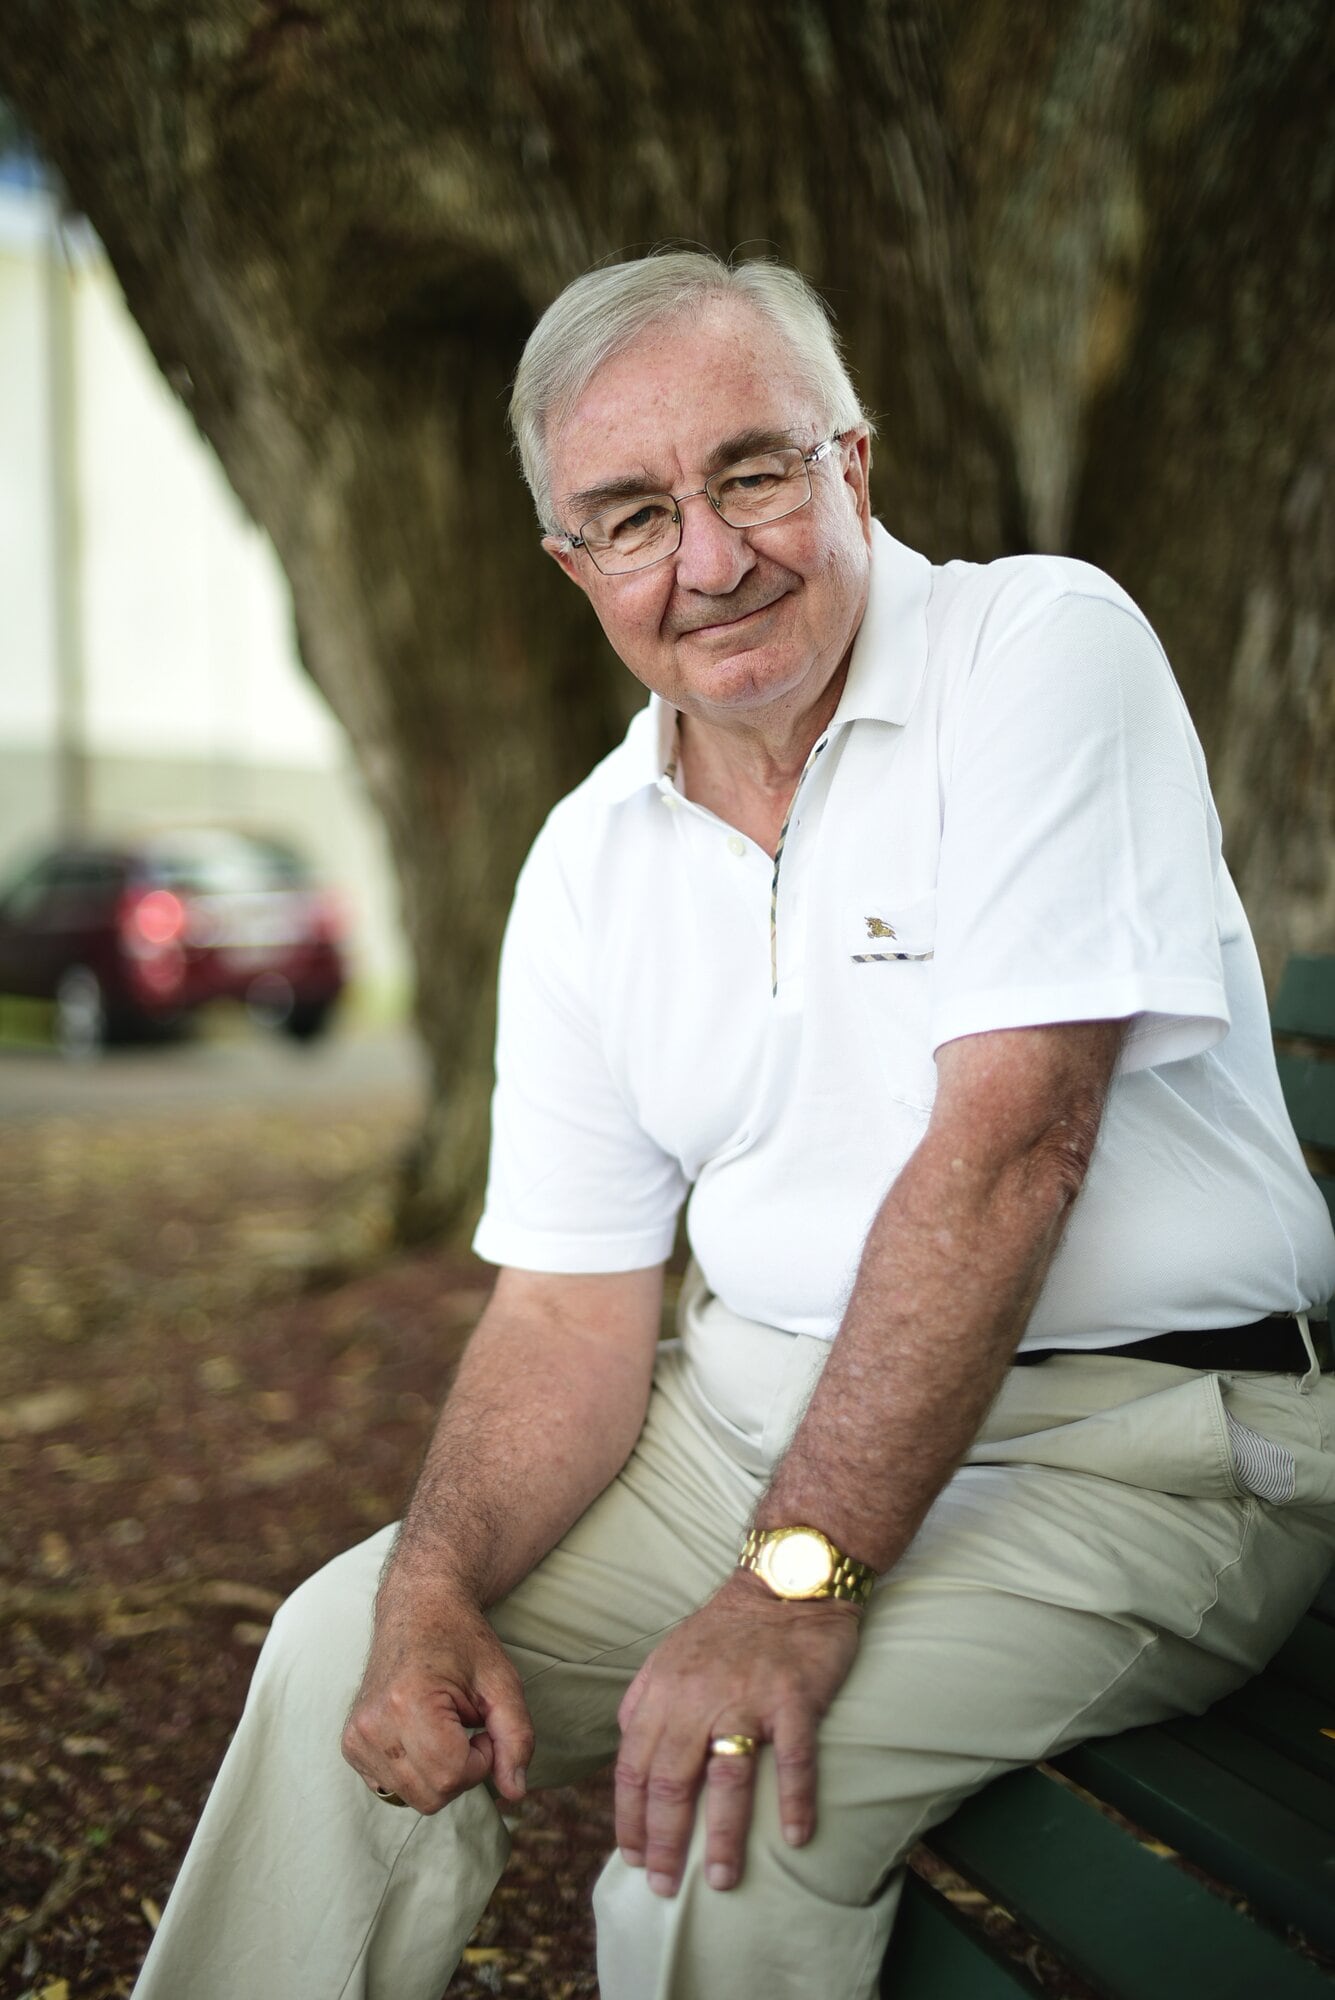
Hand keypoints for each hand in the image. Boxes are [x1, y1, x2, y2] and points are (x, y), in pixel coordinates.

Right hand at [341, 1585, 532, 1813]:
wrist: (416, 1609)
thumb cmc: (462, 1641)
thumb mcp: (502, 1682)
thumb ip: (517, 1738)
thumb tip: (516, 1792)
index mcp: (407, 1703)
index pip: (452, 1776)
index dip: (482, 1759)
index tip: (482, 1726)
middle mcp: (373, 1724)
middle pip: (432, 1796)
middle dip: (462, 1771)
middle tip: (466, 1726)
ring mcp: (356, 1737)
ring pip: (413, 1797)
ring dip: (440, 1772)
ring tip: (444, 1727)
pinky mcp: (351, 1746)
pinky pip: (392, 1788)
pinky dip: (416, 1772)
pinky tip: (422, 1736)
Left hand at [614, 1572, 860, 1895]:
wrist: (786, 1582)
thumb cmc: (728, 1626)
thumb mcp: (671, 1654)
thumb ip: (645, 1698)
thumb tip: (626, 1742)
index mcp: (662, 1690)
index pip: (633, 1766)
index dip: (630, 1818)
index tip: (632, 1858)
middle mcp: (697, 1696)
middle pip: (671, 1780)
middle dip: (663, 1842)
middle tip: (665, 1888)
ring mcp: (748, 1696)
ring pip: (727, 1777)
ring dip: (722, 1836)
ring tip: (719, 1880)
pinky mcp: (794, 1696)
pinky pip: (793, 1758)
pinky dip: (794, 1800)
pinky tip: (795, 1838)